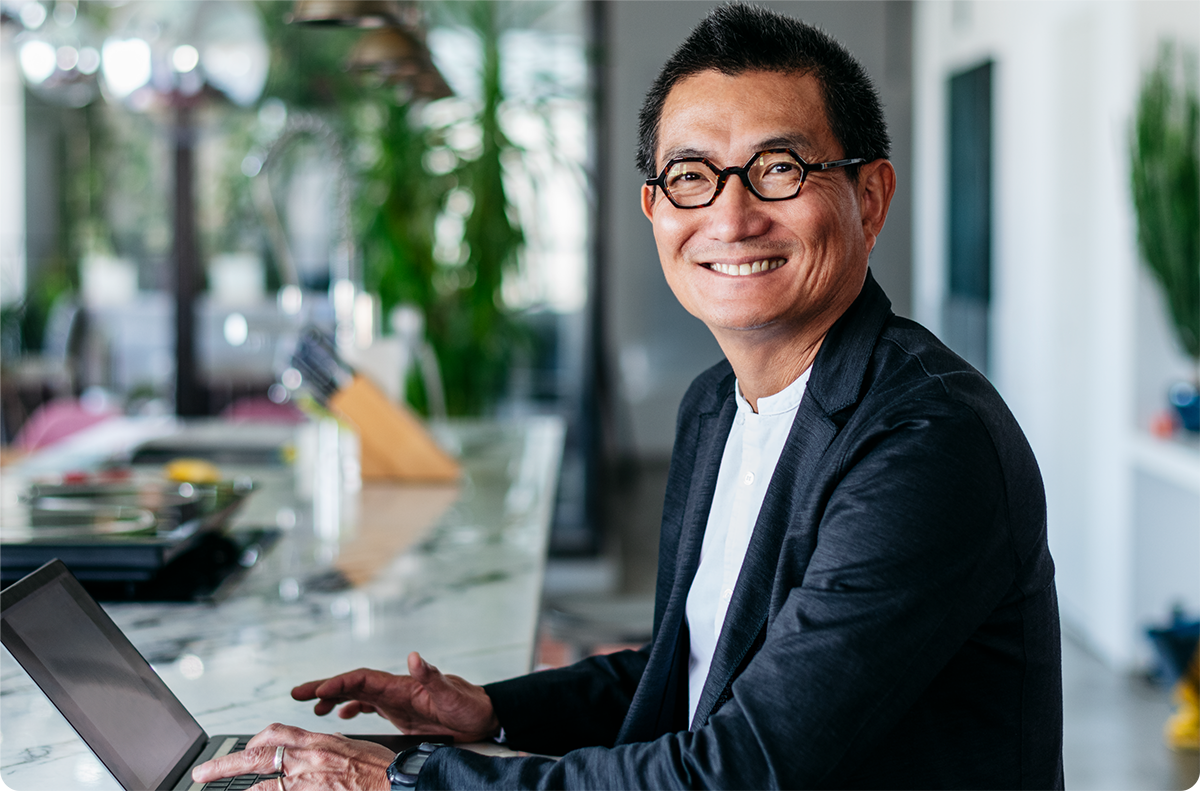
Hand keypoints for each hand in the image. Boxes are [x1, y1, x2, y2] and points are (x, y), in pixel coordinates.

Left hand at [191, 724, 391, 790]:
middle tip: (202, 773)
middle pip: (256, 756)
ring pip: (261, 784)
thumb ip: (330, 748)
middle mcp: (308, 758)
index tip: (244, 748)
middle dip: (224, 764)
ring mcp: (307, 781)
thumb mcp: (354, 747)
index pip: (276, 733)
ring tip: (213, 787)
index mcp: (318, 741)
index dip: (254, 741)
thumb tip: (317, 749)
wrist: (398, 782)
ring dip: (236, 787)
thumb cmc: (382, 768)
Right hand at [291, 652, 499, 742]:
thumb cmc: (470, 705)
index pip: (362, 679)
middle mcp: (395, 690)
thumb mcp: (452, 694)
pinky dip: (351, 708)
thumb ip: (432, 676)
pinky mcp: (400, 713)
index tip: (318, 692)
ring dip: (333, 698)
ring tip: (312, 708)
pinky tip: (341, 716)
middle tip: (296, 694)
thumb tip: (415, 656)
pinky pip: (369, 707)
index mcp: (402, 685)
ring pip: (356, 695)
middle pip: (352, 684)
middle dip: (324, 687)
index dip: (339, 683)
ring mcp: (396, 700)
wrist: (484, 716)